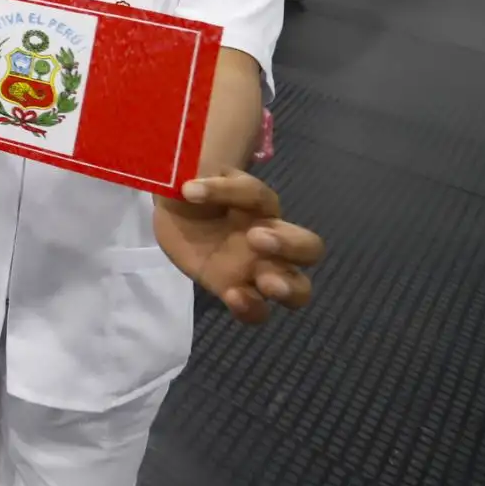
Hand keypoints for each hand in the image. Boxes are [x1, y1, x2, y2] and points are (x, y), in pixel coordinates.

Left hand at [153, 171, 323, 324]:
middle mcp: (270, 239)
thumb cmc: (195, 192)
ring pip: (298, 288)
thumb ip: (200, 178)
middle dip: (291, 245)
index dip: (225, 191)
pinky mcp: (236, 291)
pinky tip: (233, 297)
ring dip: (289, 288)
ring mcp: (257, 270)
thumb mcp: (193, 175)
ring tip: (267, 283)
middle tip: (257, 238)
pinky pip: (259, 310)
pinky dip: (252, 308)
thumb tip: (190, 187)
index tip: (190, 190)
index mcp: (259, 205)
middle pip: (308, 247)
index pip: (256, 195)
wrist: (175, 215)